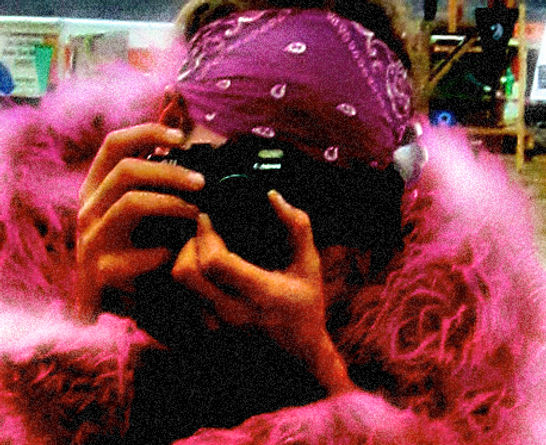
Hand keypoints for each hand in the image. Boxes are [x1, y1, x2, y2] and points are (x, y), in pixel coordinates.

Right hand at [73, 123, 204, 321]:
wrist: (112, 305)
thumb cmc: (135, 251)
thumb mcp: (145, 213)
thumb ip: (159, 184)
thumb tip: (191, 147)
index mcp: (98, 188)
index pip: (114, 144)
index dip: (147, 132)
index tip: (180, 136)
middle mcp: (89, 208)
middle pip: (126, 170)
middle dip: (171, 171)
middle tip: (203, 182)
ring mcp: (91, 239)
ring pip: (132, 203)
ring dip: (173, 205)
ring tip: (198, 214)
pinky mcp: (101, 270)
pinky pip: (140, 252)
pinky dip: (167, 250)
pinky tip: (178, 255)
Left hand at [171, 190, 355, 394]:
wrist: (299, 355)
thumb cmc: (305, 306)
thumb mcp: (309, 265)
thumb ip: (296, 228)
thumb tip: (273, 196)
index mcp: (260, 294)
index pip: (215, 263)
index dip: (205, 235)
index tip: (207, 217)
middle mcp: (232, 313)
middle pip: (185, 273)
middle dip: (187, 245)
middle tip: (202, 233)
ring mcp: (216, 326)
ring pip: (179, 287)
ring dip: (185, 260)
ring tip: (203, 247)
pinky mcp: (207, 332)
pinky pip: (183, 298)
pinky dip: (189, 278)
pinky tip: (205, 270)